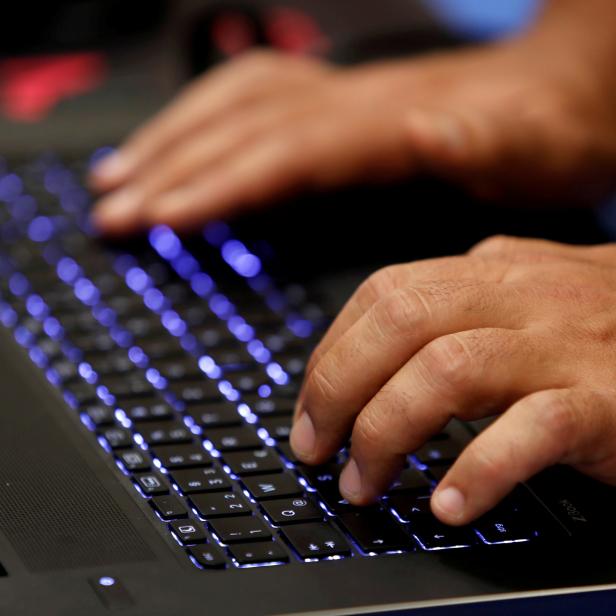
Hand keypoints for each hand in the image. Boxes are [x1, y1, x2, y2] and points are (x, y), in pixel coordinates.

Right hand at [90, 33, 615, 234]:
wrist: (566, 91)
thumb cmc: (548, 128)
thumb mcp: (535, 143)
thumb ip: (486, 142)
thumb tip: (432, 132)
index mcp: (390, 122)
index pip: (283, 152)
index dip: (218, 185)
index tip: (158, 218)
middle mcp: (354, 102)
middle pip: (241, 128)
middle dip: (170, 169)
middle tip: (111, 211)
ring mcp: (343, 99)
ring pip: (235, 105)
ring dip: (171, 140)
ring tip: (118, 177)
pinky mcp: (342, 109)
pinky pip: (255, 103)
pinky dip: (206, 123)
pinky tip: (184, 144)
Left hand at [291, 236, 615, 524]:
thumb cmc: (604, 325)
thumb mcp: (522, 295)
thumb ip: (455, 305)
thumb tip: (370, 343)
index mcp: (490, 271)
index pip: (384, 294)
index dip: (332, 353)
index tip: (310, 406)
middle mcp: (521, 296)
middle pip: (400, 321)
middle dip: (338, 389)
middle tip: (316, 449)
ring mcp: (564, 345)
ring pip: (449, 369)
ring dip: (387, 432)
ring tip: (365, 484)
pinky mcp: (606, 401)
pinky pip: (532, 429)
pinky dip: (479, 469)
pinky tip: (448, 504)